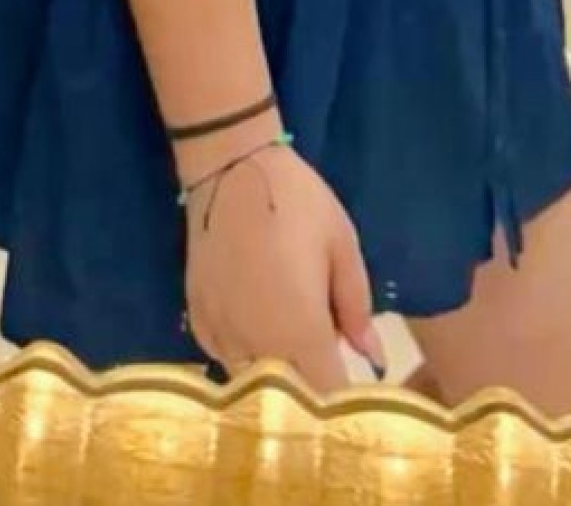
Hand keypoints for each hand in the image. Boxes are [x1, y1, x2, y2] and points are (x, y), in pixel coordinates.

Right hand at [182, 141, 385, 392]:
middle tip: (324, 366)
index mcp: (301, 330)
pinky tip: (257, 327)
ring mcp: (222, 335)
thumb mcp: (342, 245)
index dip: (341, 405)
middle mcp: (258, 345)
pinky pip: (225, 358)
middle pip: (287, 400)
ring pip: (252, 383)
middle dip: (308, 394)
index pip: (325, 396)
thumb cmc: (297, 201)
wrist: (232, 167)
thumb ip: (356, 307)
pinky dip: (244, 355)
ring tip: (290, 345)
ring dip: (274, 377)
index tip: (352, 397)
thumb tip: (372, 356)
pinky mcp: (198, 321)